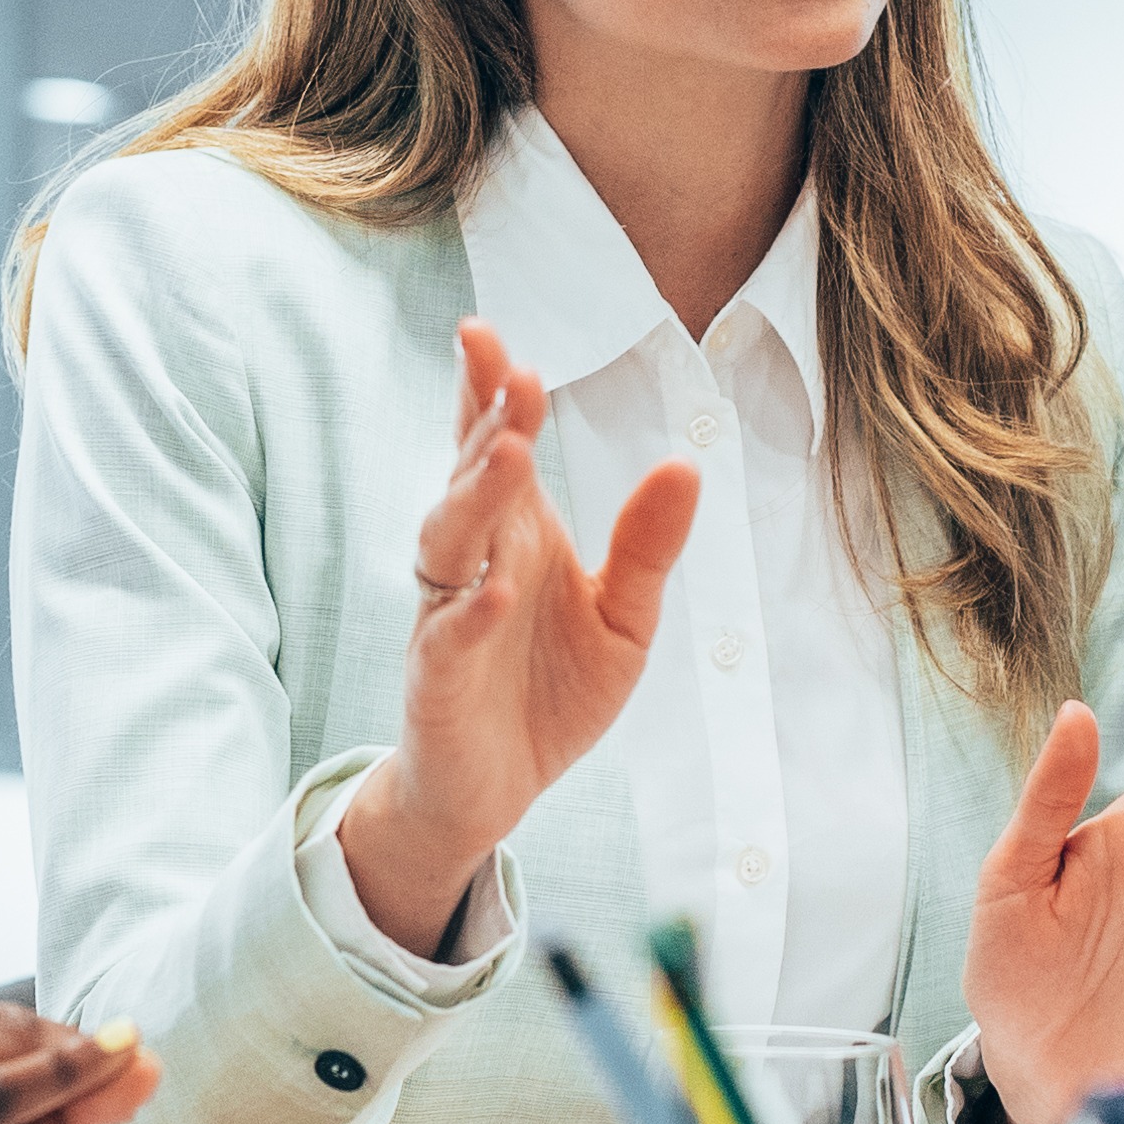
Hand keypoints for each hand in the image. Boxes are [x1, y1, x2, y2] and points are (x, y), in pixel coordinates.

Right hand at [335, 319, 697, 953]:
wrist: (494, 790)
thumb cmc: (550, 692)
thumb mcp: (624, 618)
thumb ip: (649, 548)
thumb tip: (685, 466)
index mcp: (515, 533)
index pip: (494, 445)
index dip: (488, 390)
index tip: (488, 332)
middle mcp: (474, 560)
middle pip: (469, 477)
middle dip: (488, 422)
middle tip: (517, 374)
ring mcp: (447, 615)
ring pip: (446, 541)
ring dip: (474, 496)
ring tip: (508, 454)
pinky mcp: (437, 678)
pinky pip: (446, 636)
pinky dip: (469, 611)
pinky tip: (496, 590)